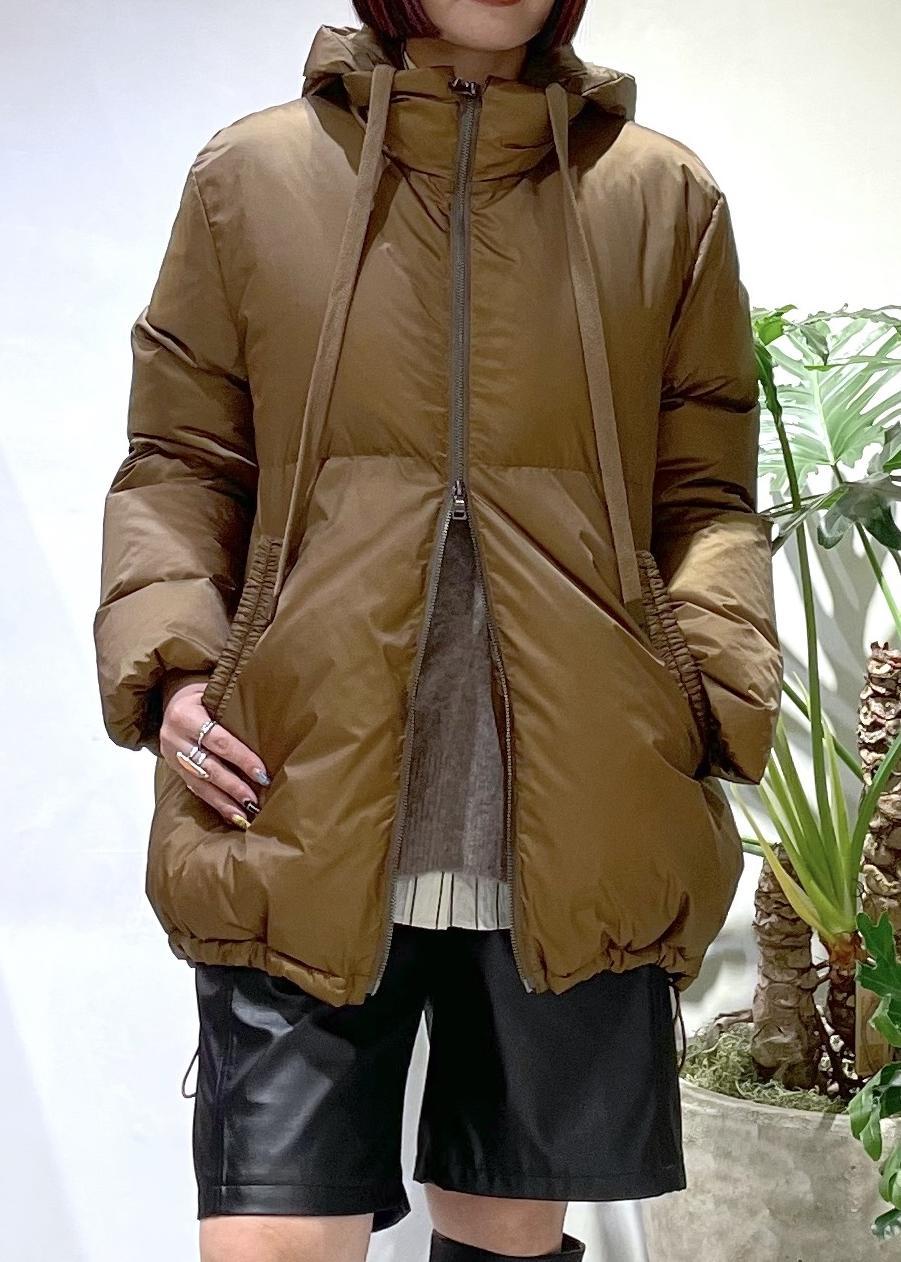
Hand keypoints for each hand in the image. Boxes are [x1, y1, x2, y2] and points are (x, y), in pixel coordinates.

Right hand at [160, 674, 270, 829]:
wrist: (170, 699)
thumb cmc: (202, 694)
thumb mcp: (213, 691)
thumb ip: (234, 706)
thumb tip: (274, 721)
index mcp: (185, 714)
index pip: (218, 740)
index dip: (241, 758)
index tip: (262, 773)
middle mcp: (174, 737)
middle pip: (208, 766)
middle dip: (233, 786)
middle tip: (255, 800)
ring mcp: (172, 756)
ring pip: (200, 783)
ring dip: (225, 801)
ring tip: (246, 816)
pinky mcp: (174, 769)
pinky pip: (195, 789)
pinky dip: (215, 803)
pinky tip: (232, 815)